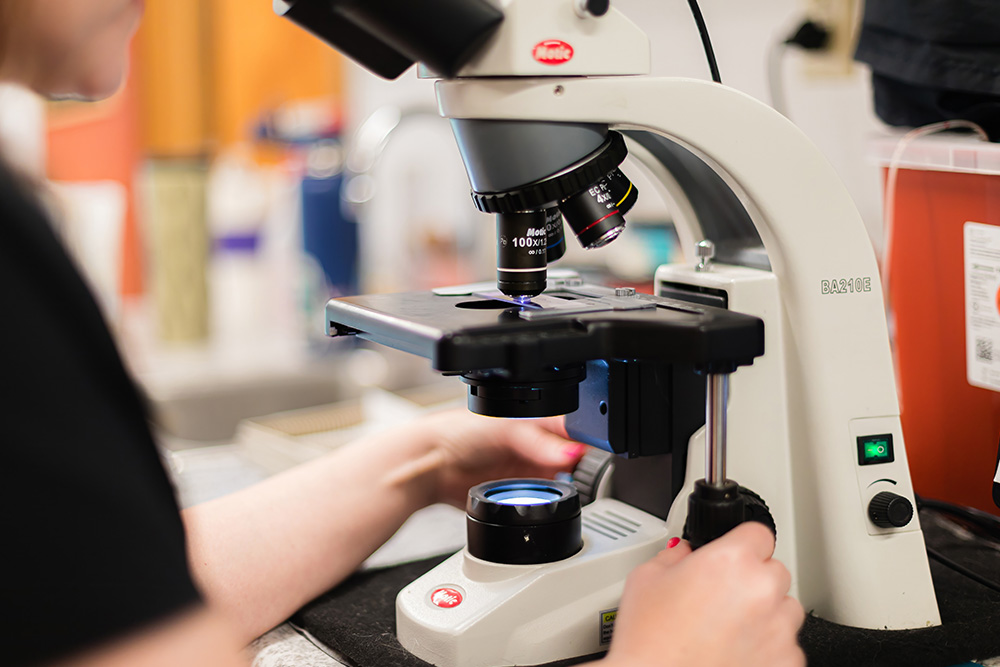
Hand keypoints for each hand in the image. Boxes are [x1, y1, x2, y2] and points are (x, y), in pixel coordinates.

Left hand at [375, 408, 585, 507]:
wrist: (429, 466)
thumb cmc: (457, 431)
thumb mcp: (506, 429)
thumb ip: (540, 441)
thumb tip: (574, 451)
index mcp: (538, 417)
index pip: (576, 427)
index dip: (589, 439)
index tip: (594, 452)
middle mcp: (537, 443)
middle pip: (575, 456)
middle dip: (580, 465)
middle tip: (574, 470)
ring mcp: (529, 469)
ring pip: (563, 481)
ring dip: (566, 485)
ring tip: (558, 484)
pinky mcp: (521, 493)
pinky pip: (544, 501)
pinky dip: (548, 502)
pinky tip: (544, 500)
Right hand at [605, 522, 804, 666]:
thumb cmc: (650, 642)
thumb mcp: (645, 578)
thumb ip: (673, 556)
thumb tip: (683, 554)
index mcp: (731, 561)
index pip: (758, 533)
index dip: (741, 543)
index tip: (734, 554)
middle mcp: (762, 591)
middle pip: (774, 570)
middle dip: (751, 580)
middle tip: (721, 598)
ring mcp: (779, 630)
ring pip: (785, 609)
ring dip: (765, 614)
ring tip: (728, 629)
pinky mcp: (786, 662)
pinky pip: (787, 646)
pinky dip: (768, 649)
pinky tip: (736, 652)